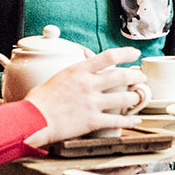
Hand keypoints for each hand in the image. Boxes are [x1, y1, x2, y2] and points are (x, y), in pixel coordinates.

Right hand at [22, 47, 148, 146]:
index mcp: (79, 70)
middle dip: (136, 76)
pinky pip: (117, 121)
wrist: (34, 119)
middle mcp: (88, 85)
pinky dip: (129, 122)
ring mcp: (92, 103)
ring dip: (134, 97)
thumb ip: (75, 74)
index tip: (134, 53)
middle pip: (121, 76)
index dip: (125, 53)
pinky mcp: (92, 121)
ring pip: (123, 98)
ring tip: (138, 97)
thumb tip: (82, 72)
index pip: (108, 56)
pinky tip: (135, 121)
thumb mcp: (58, 76)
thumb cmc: (40, 100)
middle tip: (141, 77)